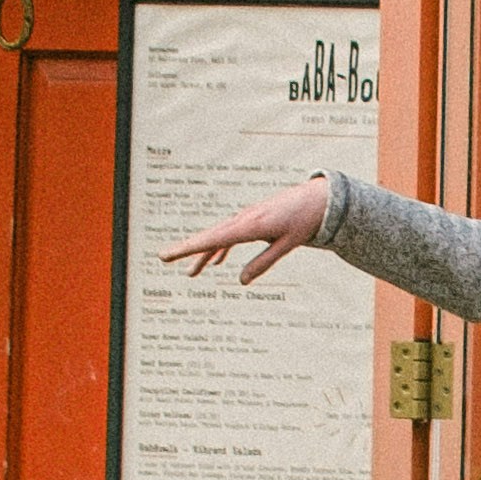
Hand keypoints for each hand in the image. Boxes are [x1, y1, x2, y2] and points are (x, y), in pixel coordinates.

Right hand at [156, 179, 328, 285]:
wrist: (318, 198)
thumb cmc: (305, 221)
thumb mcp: (288, 244)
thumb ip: (264, 262)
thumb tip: (241, 282)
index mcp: (250, 225)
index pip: (213, 239)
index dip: (188, 248)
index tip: (168, 254)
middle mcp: (244, 219)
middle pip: (210, 236)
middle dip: (186, 248)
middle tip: (162, 257)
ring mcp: (247, 218)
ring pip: (219, 236)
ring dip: (204, 253)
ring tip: (189, 274)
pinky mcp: (253, 219)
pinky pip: (231, 234)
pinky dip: (221, 247)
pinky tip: (216, 262)